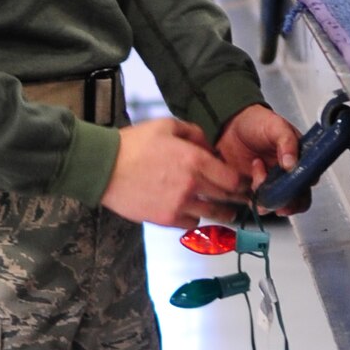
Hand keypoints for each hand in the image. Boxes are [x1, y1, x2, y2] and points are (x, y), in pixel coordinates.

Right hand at [100, 117, 250, 228]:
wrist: (104, 167)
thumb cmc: (133, 144)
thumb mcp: (166, 125)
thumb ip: (194, 133)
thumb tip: (208, 146)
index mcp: (195, 160)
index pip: (232, 179)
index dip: (242, 182)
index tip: (245, 183)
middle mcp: (192, 185)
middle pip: (227, 198)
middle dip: (238, 199)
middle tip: (244, 200)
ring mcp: (179, 205)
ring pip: (213, 214)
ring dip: (222, 213)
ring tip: (227, 212)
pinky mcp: (166, 219)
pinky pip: (191, 223)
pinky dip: (195, 218)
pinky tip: (194, 212)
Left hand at [216, 105, 304, 209]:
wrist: (228, 125)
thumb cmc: (256, 121)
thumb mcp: (276, 125)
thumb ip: (287, 141)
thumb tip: (292, 163)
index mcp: (298, 158)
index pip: (308, 180)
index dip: (303, 190)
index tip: (293, 191)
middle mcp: (287, 174)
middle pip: (296, 198)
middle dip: (287, 203)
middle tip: (277, 200)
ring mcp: (271, 183)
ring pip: (277, 203)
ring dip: (269, 201)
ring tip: (257, 182)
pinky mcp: (254, 189)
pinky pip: (259, 203)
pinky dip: (255, 202)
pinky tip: (249, 187)